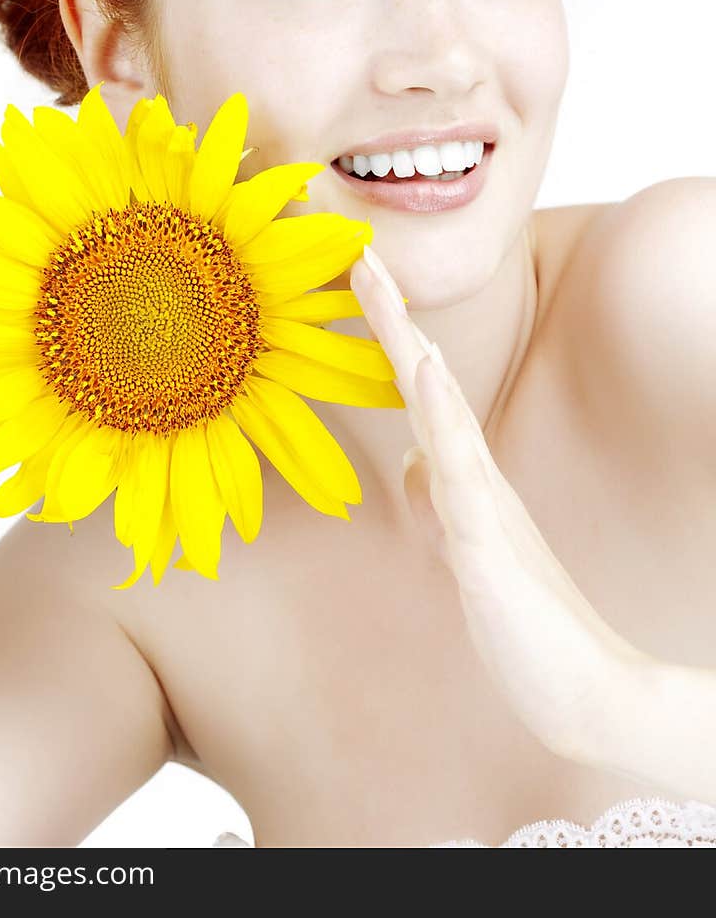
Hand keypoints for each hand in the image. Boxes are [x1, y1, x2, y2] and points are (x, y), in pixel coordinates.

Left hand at [349, 244, 649, 764]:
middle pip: (423, 379)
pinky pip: (460, 473)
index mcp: (463, 477)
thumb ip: (445, 500)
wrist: (579, 686)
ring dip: (407, 345)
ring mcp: (482, 506)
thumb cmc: (522, 618)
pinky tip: (429, 376)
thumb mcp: (469, 549)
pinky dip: (443, 419)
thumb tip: (414, 462)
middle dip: (388, 316)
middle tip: (358, 250)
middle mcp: (472, 475)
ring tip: (379, 285)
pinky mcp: (488, 546)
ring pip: (438, 410)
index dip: (388, 336)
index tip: (358, 278)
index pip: (418, 390)